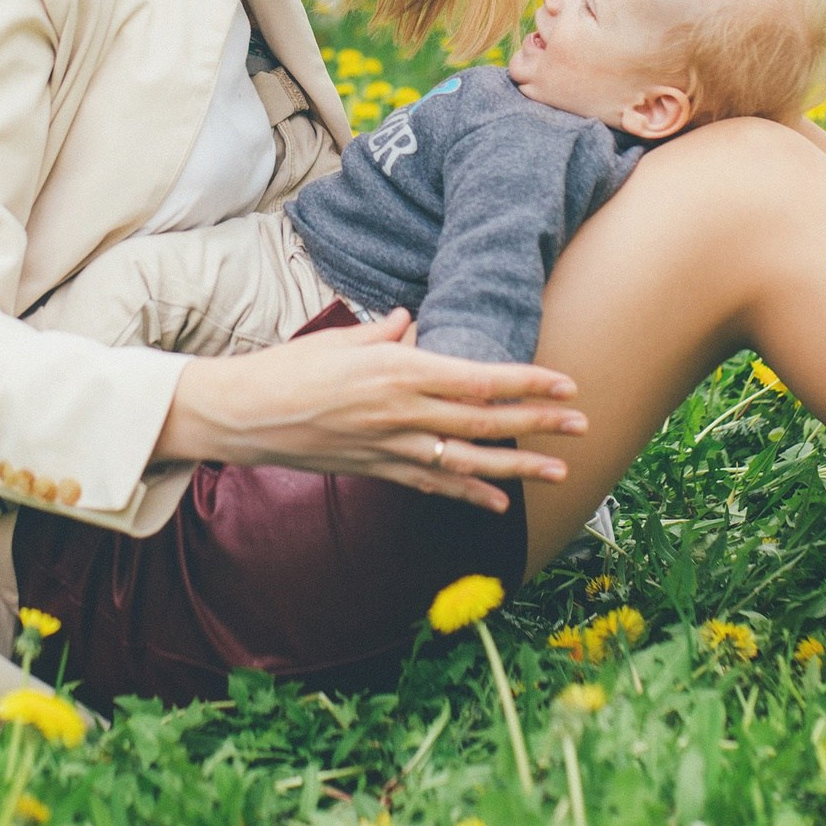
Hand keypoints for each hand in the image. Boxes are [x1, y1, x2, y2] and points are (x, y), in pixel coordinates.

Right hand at [152, 307, 585, 511]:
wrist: (242, 415)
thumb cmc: (289, 367)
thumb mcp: (341, 338)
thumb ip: (383, 333)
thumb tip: (410, 322)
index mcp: (397, 370)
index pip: (477, 378)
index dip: (526, 382)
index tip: (566, 383)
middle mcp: (401, 412)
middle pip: (484, 422)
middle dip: (538, 424)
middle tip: (582, 424)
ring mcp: (391, 448)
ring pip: (467, 461)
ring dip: (517, 468)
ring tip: (559, 471)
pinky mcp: (377, 470)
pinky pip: (433, 485)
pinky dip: (469, 494)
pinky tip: (500, 503)